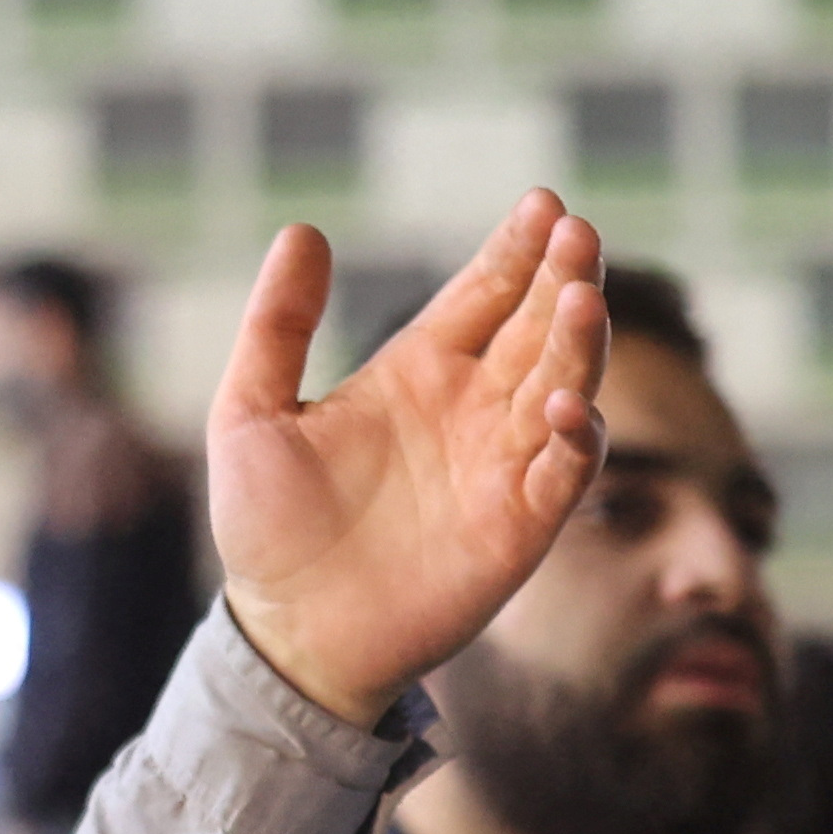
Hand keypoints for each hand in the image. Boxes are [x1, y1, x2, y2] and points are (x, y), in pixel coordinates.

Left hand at [207, 194, 608, 725]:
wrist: (285, 631)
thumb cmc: (265, 526)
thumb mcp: (250, 412)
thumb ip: (277, 325)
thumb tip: (302, 230)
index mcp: (417, 370)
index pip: (485, 293)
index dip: (516, 250)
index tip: (544, 202)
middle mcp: (473, 409)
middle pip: (538, 328)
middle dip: (564, 279)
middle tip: (578, 231)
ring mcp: (502, 465)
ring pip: (564, 386)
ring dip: (580, 344)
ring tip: (582, 297)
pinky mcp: (518, 526)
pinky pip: (565, 472)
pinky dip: (577, 438)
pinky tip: (567, 405)